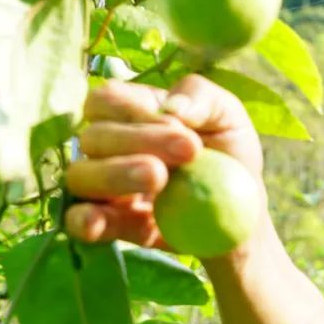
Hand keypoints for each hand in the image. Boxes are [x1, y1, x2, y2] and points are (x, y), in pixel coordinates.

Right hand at [64, 74, 263, 247]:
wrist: (244, 213)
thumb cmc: (230, 155)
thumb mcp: (229, 116)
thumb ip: (202, 97)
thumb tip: (173, 108)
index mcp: (130, 113)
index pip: (106, 101)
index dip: (137, 112)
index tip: (186, 132)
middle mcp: (109, 148)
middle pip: (94, 137)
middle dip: (139, 140)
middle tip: (189, 152)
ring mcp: (105, 188)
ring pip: (81, 176)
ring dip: (115, 175)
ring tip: (159, 178)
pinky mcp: (112, 226)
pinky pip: (80, 222)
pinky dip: (84, 221)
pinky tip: (97, 223)